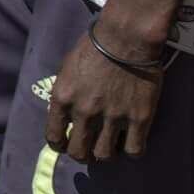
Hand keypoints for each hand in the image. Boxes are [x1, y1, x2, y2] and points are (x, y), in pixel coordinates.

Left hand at [46, 28, 164, 161]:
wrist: (125, 38)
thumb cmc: (93, 47)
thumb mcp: (66, 70)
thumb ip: (65, 95)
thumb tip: (64, 115)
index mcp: (62, 99)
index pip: (54, 137)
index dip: (60, 145)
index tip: (66, 144)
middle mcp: (84, 112)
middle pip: (79, 152)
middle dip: (82, 154)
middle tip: (89, 149)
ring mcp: (112, 117)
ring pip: (104, 155)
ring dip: (106, 153)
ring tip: (110, 145)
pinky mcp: (139, 118)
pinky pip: (134, 150)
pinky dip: (132, 151)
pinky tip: (132, 142)